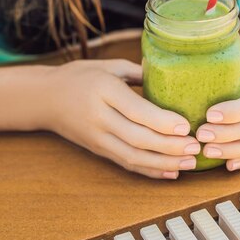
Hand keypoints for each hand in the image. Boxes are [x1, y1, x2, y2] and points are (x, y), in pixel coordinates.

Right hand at [43, 59, 199, 178]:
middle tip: (195, 146)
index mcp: (103, 91)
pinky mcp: (98, 150)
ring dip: (163, 163)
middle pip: (137, 138)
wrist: (44, 98)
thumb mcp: (109, 66)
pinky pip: (126, 163)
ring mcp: (97, 137)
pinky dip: (149, 170)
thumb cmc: (80, 76)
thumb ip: (140, 73)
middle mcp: (99, 117)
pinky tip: (170, 173)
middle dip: (169, 146)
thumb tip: (174, 76)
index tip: (186, 126)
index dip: (162, 122)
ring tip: (189, 163)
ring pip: (133, 156)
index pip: (136, 110)